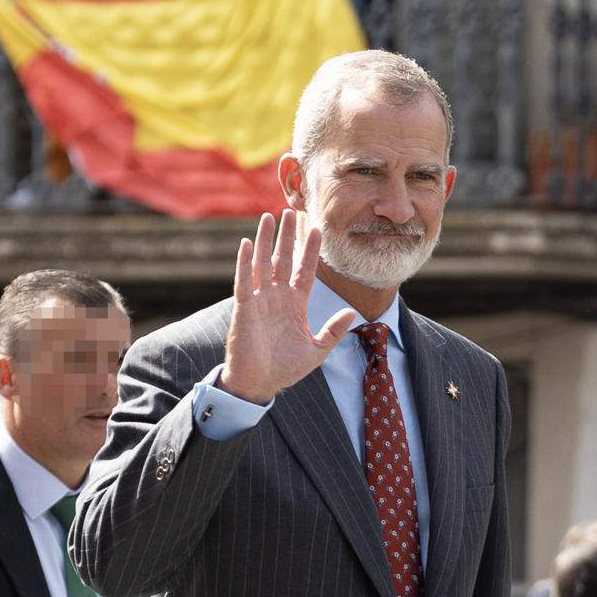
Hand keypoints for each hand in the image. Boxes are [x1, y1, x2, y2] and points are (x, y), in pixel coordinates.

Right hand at [217, 210, 357, 405]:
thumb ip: (333, 331)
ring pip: (262, 263)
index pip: (305, 270)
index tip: (318, 228)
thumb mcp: (317, 350)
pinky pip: (244, 281)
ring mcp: (259, 300)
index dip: (311, 250)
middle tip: (290, 210)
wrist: (259, 385)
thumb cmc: (284, 370)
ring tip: (268, 217)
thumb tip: (353, 313)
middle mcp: (277, 297)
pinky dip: (244, 262)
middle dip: (287, 235)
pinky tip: (246, 244)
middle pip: (283, 259)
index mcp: (295, 304)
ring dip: (265, 240)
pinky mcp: (244, 308)